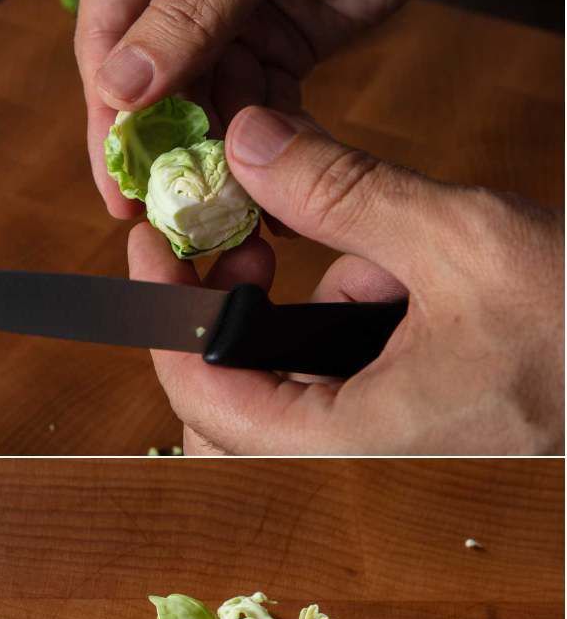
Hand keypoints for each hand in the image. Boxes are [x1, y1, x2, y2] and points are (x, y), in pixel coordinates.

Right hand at [77, 0, 484, 214]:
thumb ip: (194, 11)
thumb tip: (120, 87)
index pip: (109, 36)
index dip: (111, 115)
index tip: (120, 185)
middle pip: (153, 83)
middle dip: (167, 150)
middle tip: (175, 218)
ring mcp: (228, 15)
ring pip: (207, 104)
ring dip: (219, 161)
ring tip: (230, 219)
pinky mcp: (280, 40)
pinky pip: (262, 106)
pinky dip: (269, 149)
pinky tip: (273, 199)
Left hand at [130, 106, 562, 454]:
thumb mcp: (464, 242)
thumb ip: (343, 193)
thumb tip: (247, 144)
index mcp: (350, 445)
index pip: (198, 392)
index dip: (162, 311)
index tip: (154, 243)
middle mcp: (352, 473)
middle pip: (229, 401)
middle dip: (239, 313)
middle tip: (259, 246)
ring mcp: (378, 467)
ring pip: (288, 392)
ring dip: (312, 318)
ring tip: (385, 265)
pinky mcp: (406, 448)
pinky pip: (342, 393)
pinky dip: (357, 334)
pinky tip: (414, 293)